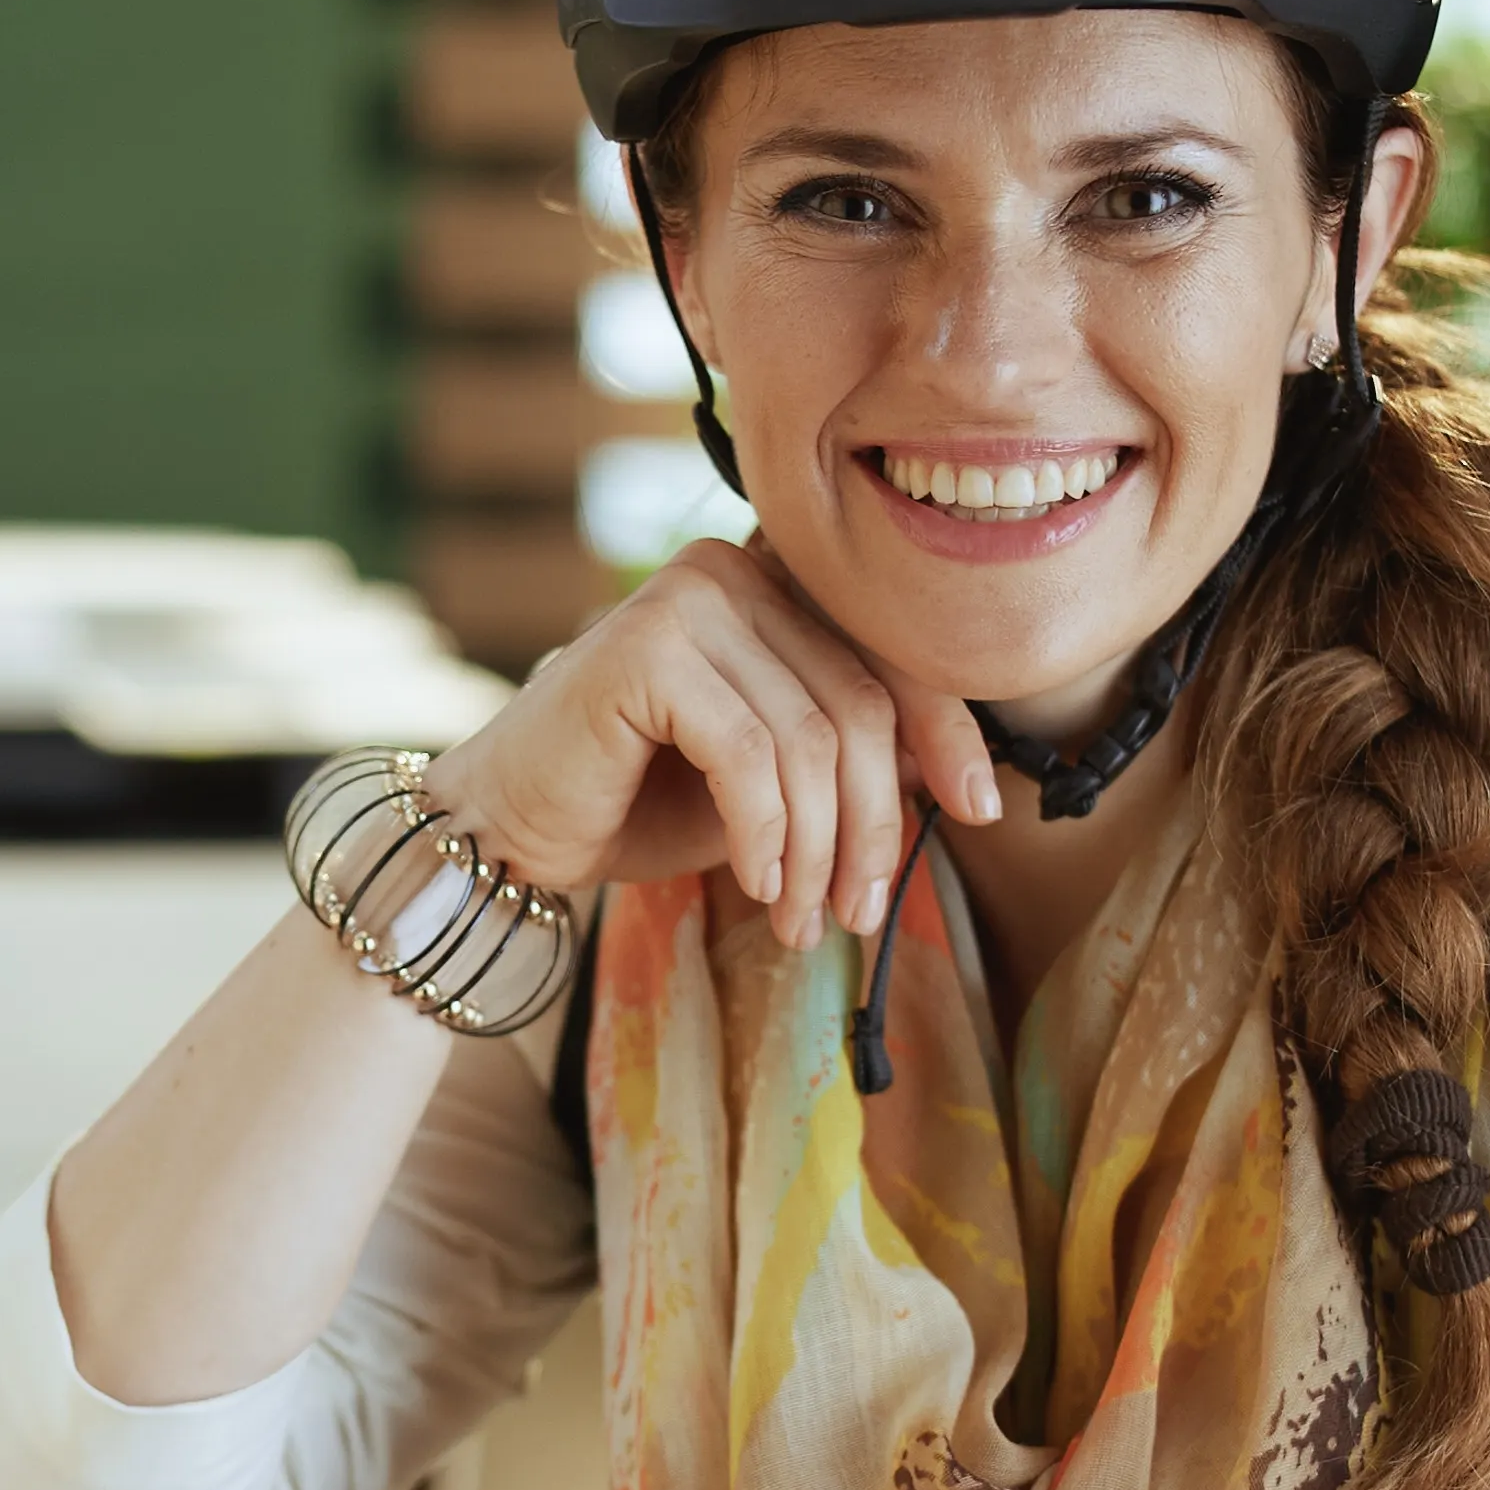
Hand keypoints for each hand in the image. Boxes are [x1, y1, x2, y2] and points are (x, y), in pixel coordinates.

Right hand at [421, 537, 1003, 950]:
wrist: (509, 828)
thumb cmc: (637, 804)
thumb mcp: (770, 784)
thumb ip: (843, 755)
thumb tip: (947, 770)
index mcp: (771, 583)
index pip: (889, 654)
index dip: (947, 733)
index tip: (980, 811)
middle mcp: (733, 570)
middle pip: (858, 703)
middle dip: (873, 824)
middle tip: (859, 911)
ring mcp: (687, 598)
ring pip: (810, 739)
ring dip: (818, 849)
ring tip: (803, 920)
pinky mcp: (645, 648)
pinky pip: (748, 754)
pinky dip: (765, 833)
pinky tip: (758, 885)